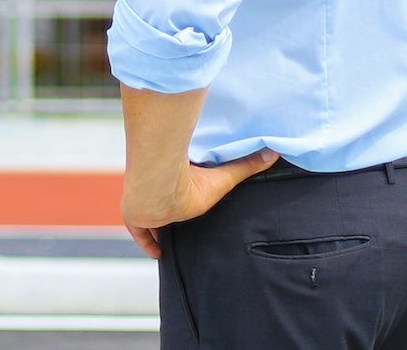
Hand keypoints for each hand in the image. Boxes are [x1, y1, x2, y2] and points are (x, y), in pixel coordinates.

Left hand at [122, 148, 278, 259]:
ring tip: (171, 240)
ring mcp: (142, 203)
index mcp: (175, 180)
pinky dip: (147, 243)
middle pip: (162, 203)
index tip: (187, 204)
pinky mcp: (133, 215)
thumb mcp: (221, 177)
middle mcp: (156, 189)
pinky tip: (158, 253)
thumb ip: (245, 166)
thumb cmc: (189, 178)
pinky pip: (139, 233)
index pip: (176, 189)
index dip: (181, 198)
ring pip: (149, 216)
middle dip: (169, 213)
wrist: (157, 184)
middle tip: (181, 223)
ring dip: (158, 227)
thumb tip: (273, 152)